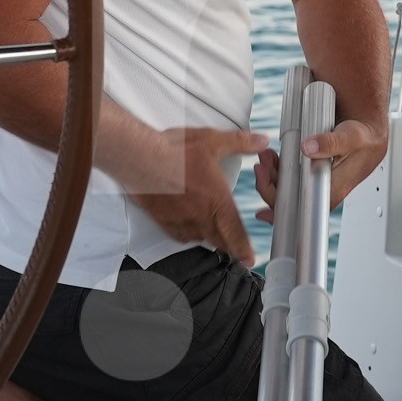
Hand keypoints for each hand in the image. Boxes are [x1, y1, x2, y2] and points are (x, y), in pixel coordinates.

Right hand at [125, 126, 267, 265]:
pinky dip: (187, 234)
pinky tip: (187, 229)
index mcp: (217, 202)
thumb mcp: (212, 142)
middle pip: (219, 241)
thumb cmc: (174, 152)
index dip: (244, 249)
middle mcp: (200, 217)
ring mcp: (181, 221)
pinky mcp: (163, 220)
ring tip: (212, 236)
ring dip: (208, 238)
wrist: (140, 160)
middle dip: (229, 246)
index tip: (249, 259)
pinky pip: (179, 235)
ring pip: (199, 238)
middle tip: (235, 250)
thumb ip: (239, 143)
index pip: (236, 233)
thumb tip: (262, 141)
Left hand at [252, 119, 386, 221]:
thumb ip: (332, 142)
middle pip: (293, 197)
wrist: (369, 127)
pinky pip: (291, 174)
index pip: (308, 207)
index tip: (266, 210)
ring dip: (273, 174)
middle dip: (271, 186)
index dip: (286, 208)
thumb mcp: (353, 136)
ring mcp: (318, 177)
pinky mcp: (313, 168)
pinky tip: (273, 158)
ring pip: (290, 185)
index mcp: (337, 186)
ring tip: (266, 158)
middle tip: (262, 167)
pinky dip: (279, 167)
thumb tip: (308, 148)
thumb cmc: (366, 137)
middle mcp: (326, 185)